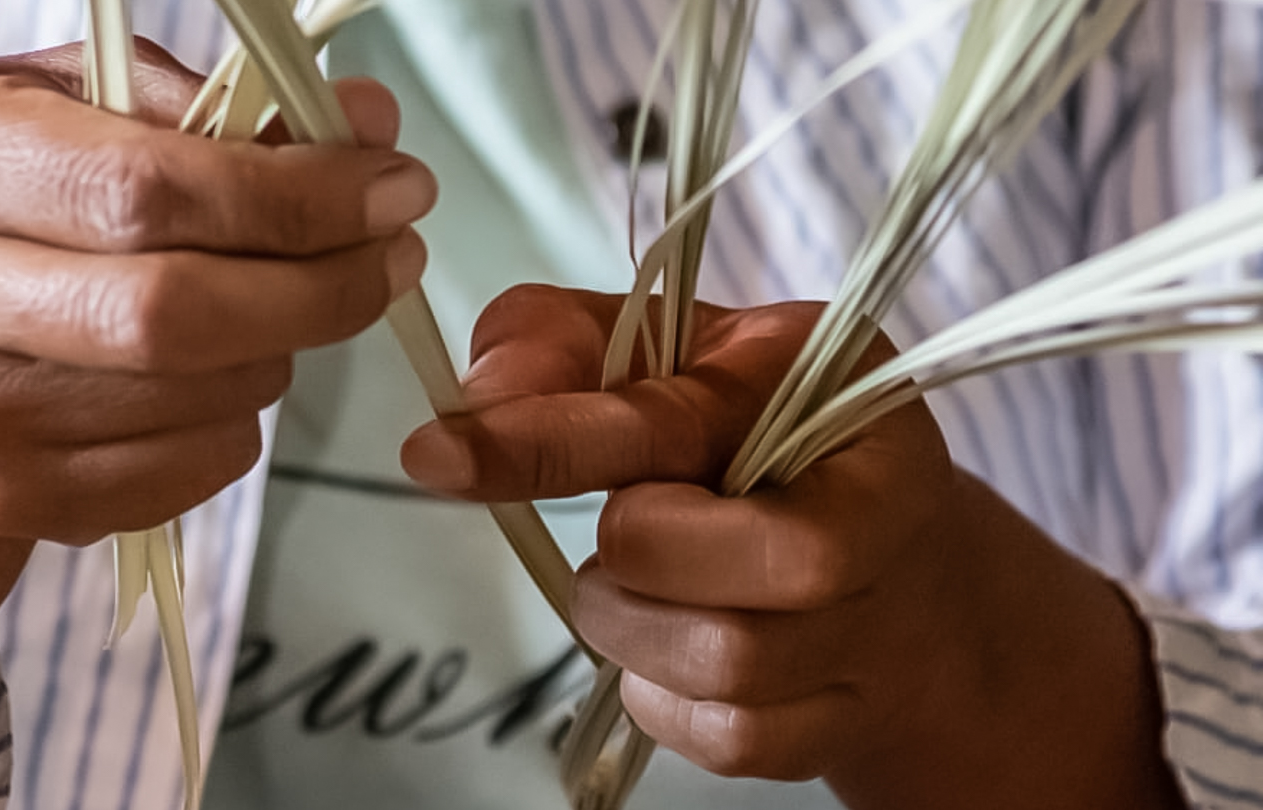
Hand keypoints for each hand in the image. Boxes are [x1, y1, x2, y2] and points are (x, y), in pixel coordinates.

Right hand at [0, 40, 432, 808]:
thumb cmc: (23, 192)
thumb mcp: (92, 104)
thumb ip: (228, 108)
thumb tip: (370, 126)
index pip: (150, 193)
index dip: (298, 199)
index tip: (393, 191)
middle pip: (176, 316)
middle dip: (322, 289)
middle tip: (392, 258)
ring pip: (204, 399)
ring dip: (283, 350)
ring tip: (277, 305)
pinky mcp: (11, 495)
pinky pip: (196, 469)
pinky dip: (243, 420)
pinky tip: (220, 374)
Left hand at [402, 285, 1183, 809]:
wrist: (904, 573)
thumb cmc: (770, 446)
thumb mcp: (680, 356)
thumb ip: (570, 345)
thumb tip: (477, 392)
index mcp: (827, 385)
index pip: (669, 418)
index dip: (547, 438)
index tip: (437, 454)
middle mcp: (871, 504)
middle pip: (704, 557)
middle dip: (627, 554)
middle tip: (629, 534)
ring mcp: (873, 623)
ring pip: (718, 659)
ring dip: (637, 628)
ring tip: (649, 589)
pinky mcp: (846, 718)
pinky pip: (727, 738)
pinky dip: (668, 699)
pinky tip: (681, 652)